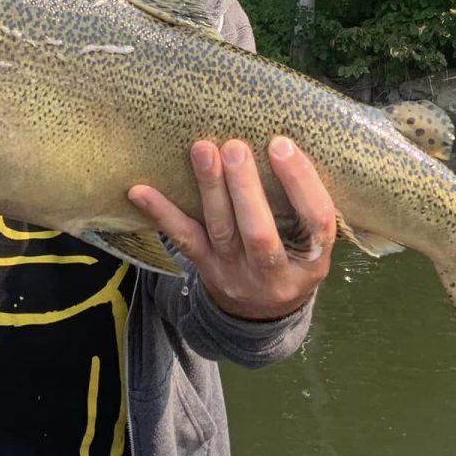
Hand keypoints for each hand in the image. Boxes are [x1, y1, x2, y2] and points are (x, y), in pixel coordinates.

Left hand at [128, 137, 334, 320]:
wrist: (261, 314)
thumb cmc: (292, 258)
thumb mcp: (312, 243)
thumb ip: (304, 205)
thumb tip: (281, 141)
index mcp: (312, 262)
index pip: (315, 220)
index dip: (301, 182)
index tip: (281, 144)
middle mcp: (275, 273)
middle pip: (259, 232)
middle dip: (245, 188)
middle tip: (235, 147)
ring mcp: (236, 274)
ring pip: (221, 231)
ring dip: (210, 189)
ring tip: (203, 150)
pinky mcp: (206, 269)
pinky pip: (183, 240)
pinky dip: (161, 214)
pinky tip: (139, 191)